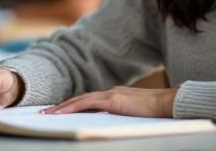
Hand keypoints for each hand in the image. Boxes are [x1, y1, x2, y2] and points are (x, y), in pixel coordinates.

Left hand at [43, 87, 178, 116]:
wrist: (167, 103)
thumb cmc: (156, 112)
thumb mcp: (134, 114)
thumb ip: (121, 115)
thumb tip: (108, 124)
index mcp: (116, 95)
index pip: (90, 100)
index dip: (74, 105)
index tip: (61, 111)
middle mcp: (111, 92)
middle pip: (81, 98)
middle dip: (63, 106)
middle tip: (47, 112)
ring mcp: (111, 94)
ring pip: (80, 100)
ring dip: (63, 107)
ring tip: (48, 114)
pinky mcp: (112, 100)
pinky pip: (86, 103)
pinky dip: (72, 107)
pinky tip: (61, 112)